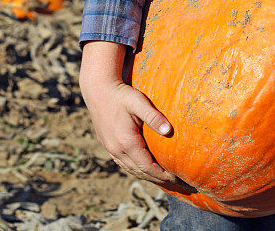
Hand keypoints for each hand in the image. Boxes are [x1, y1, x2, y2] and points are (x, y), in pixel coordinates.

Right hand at [79, 41, 193, 191]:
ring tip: (163, 180)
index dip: (163, 175)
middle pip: (140, 172)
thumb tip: (168, 130)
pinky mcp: (107, 145)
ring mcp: (111, 148)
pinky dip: (136, 169)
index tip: (177, 179)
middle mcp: (117, 149)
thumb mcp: (138, 102)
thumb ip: (153, 116)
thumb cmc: (120, 94)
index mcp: (126, 142)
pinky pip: (123, 163)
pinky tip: (143, 168)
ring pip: (131, 170)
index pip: (147, 167)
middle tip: (176, 184)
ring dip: (147, 176)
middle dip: (158, 180)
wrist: (97, 89)